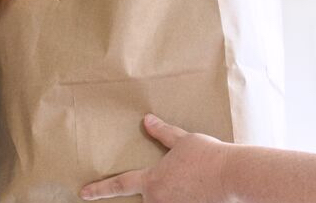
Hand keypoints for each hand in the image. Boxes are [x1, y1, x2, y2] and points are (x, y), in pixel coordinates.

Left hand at [81, 114, 235, 201]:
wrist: (232, 176)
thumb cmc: (208, 156)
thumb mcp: (183, 140)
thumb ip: (162, 133)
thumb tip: (146, 120)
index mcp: (152, 180)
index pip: (119, 185)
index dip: (99, 189)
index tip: (83, 193)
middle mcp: (158, 199)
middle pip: (147, 197)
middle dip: (159, 188)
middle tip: (182, 176)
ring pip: (164, 202)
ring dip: (174, 194)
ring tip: (193, 183)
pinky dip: (185, 197)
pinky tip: (197, 192)